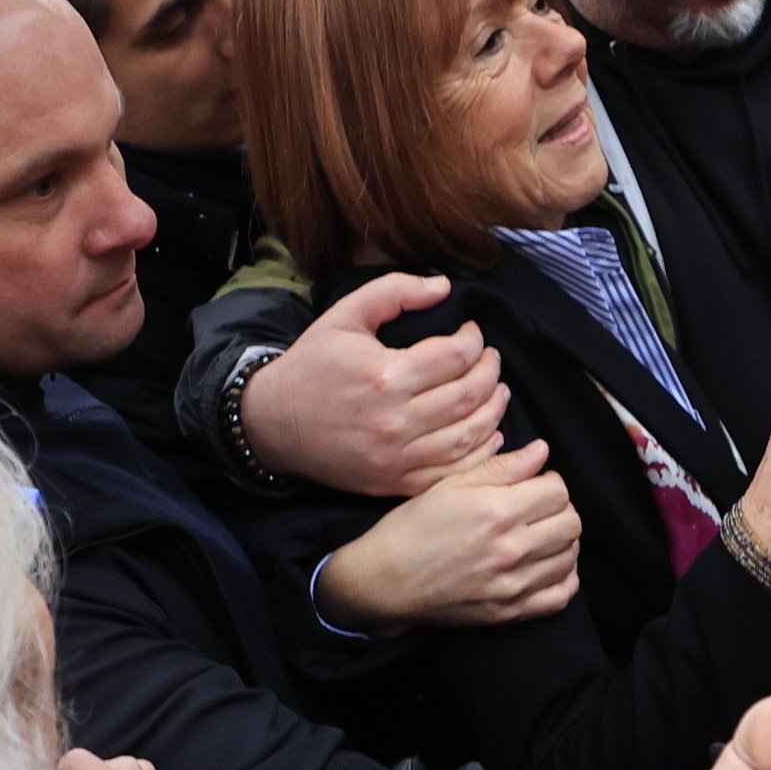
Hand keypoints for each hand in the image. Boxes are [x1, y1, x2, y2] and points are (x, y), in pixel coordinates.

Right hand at [240, 274, 510, 493]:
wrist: (273, 423)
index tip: (472, 333)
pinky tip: (487, 433)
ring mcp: (396, 457)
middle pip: (469, 396)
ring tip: (497, 392)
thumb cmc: (312, 365)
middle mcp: (394, 420)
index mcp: (385, 375)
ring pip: (468, 436)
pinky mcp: (395, 482)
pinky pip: (452, 472)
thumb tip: (443, 287)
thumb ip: (394, 291)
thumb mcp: (345, 315)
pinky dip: (479, 453)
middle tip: (490, 360)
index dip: (475, 340)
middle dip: (490, 373)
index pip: (456, 356)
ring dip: (493, 411)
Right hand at [317, 441, 581, 631]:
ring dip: (562, 541)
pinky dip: (564, 578)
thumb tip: (542, 450)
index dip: (549, 482)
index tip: (533, 485)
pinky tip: (547, 565)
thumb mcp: (450, 485)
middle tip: (538, 509)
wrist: (385, 582)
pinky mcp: (510, 612)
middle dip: (559, 509)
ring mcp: (512, 585)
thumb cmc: (412, 528)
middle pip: (571, 522)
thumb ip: (501, 467)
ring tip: (539, 535)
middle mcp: (510, 549)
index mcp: (496, 511)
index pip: (558, 490)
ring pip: (570, 556)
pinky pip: (561, 596)